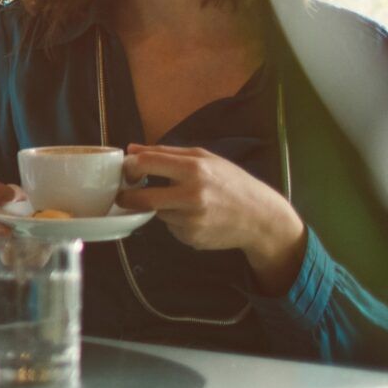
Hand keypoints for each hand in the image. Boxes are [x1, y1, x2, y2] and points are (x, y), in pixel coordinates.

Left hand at [117, 144, 305, 292]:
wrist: (261, 217)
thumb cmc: (232, 183)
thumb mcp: (205, 158)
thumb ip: (165, 152)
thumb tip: (131, 150)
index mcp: (194, 169)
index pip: (146, 164)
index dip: (130, 167)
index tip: (127, 171)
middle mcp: (192, 196)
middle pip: (141, 198)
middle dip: (128, 196)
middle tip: (126, 194)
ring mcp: (191, 220)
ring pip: (157, 213)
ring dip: (161, 207)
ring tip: (184, 202)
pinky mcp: (191, 238)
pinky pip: (170, 227)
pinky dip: (175, 221)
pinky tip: (195, 216)